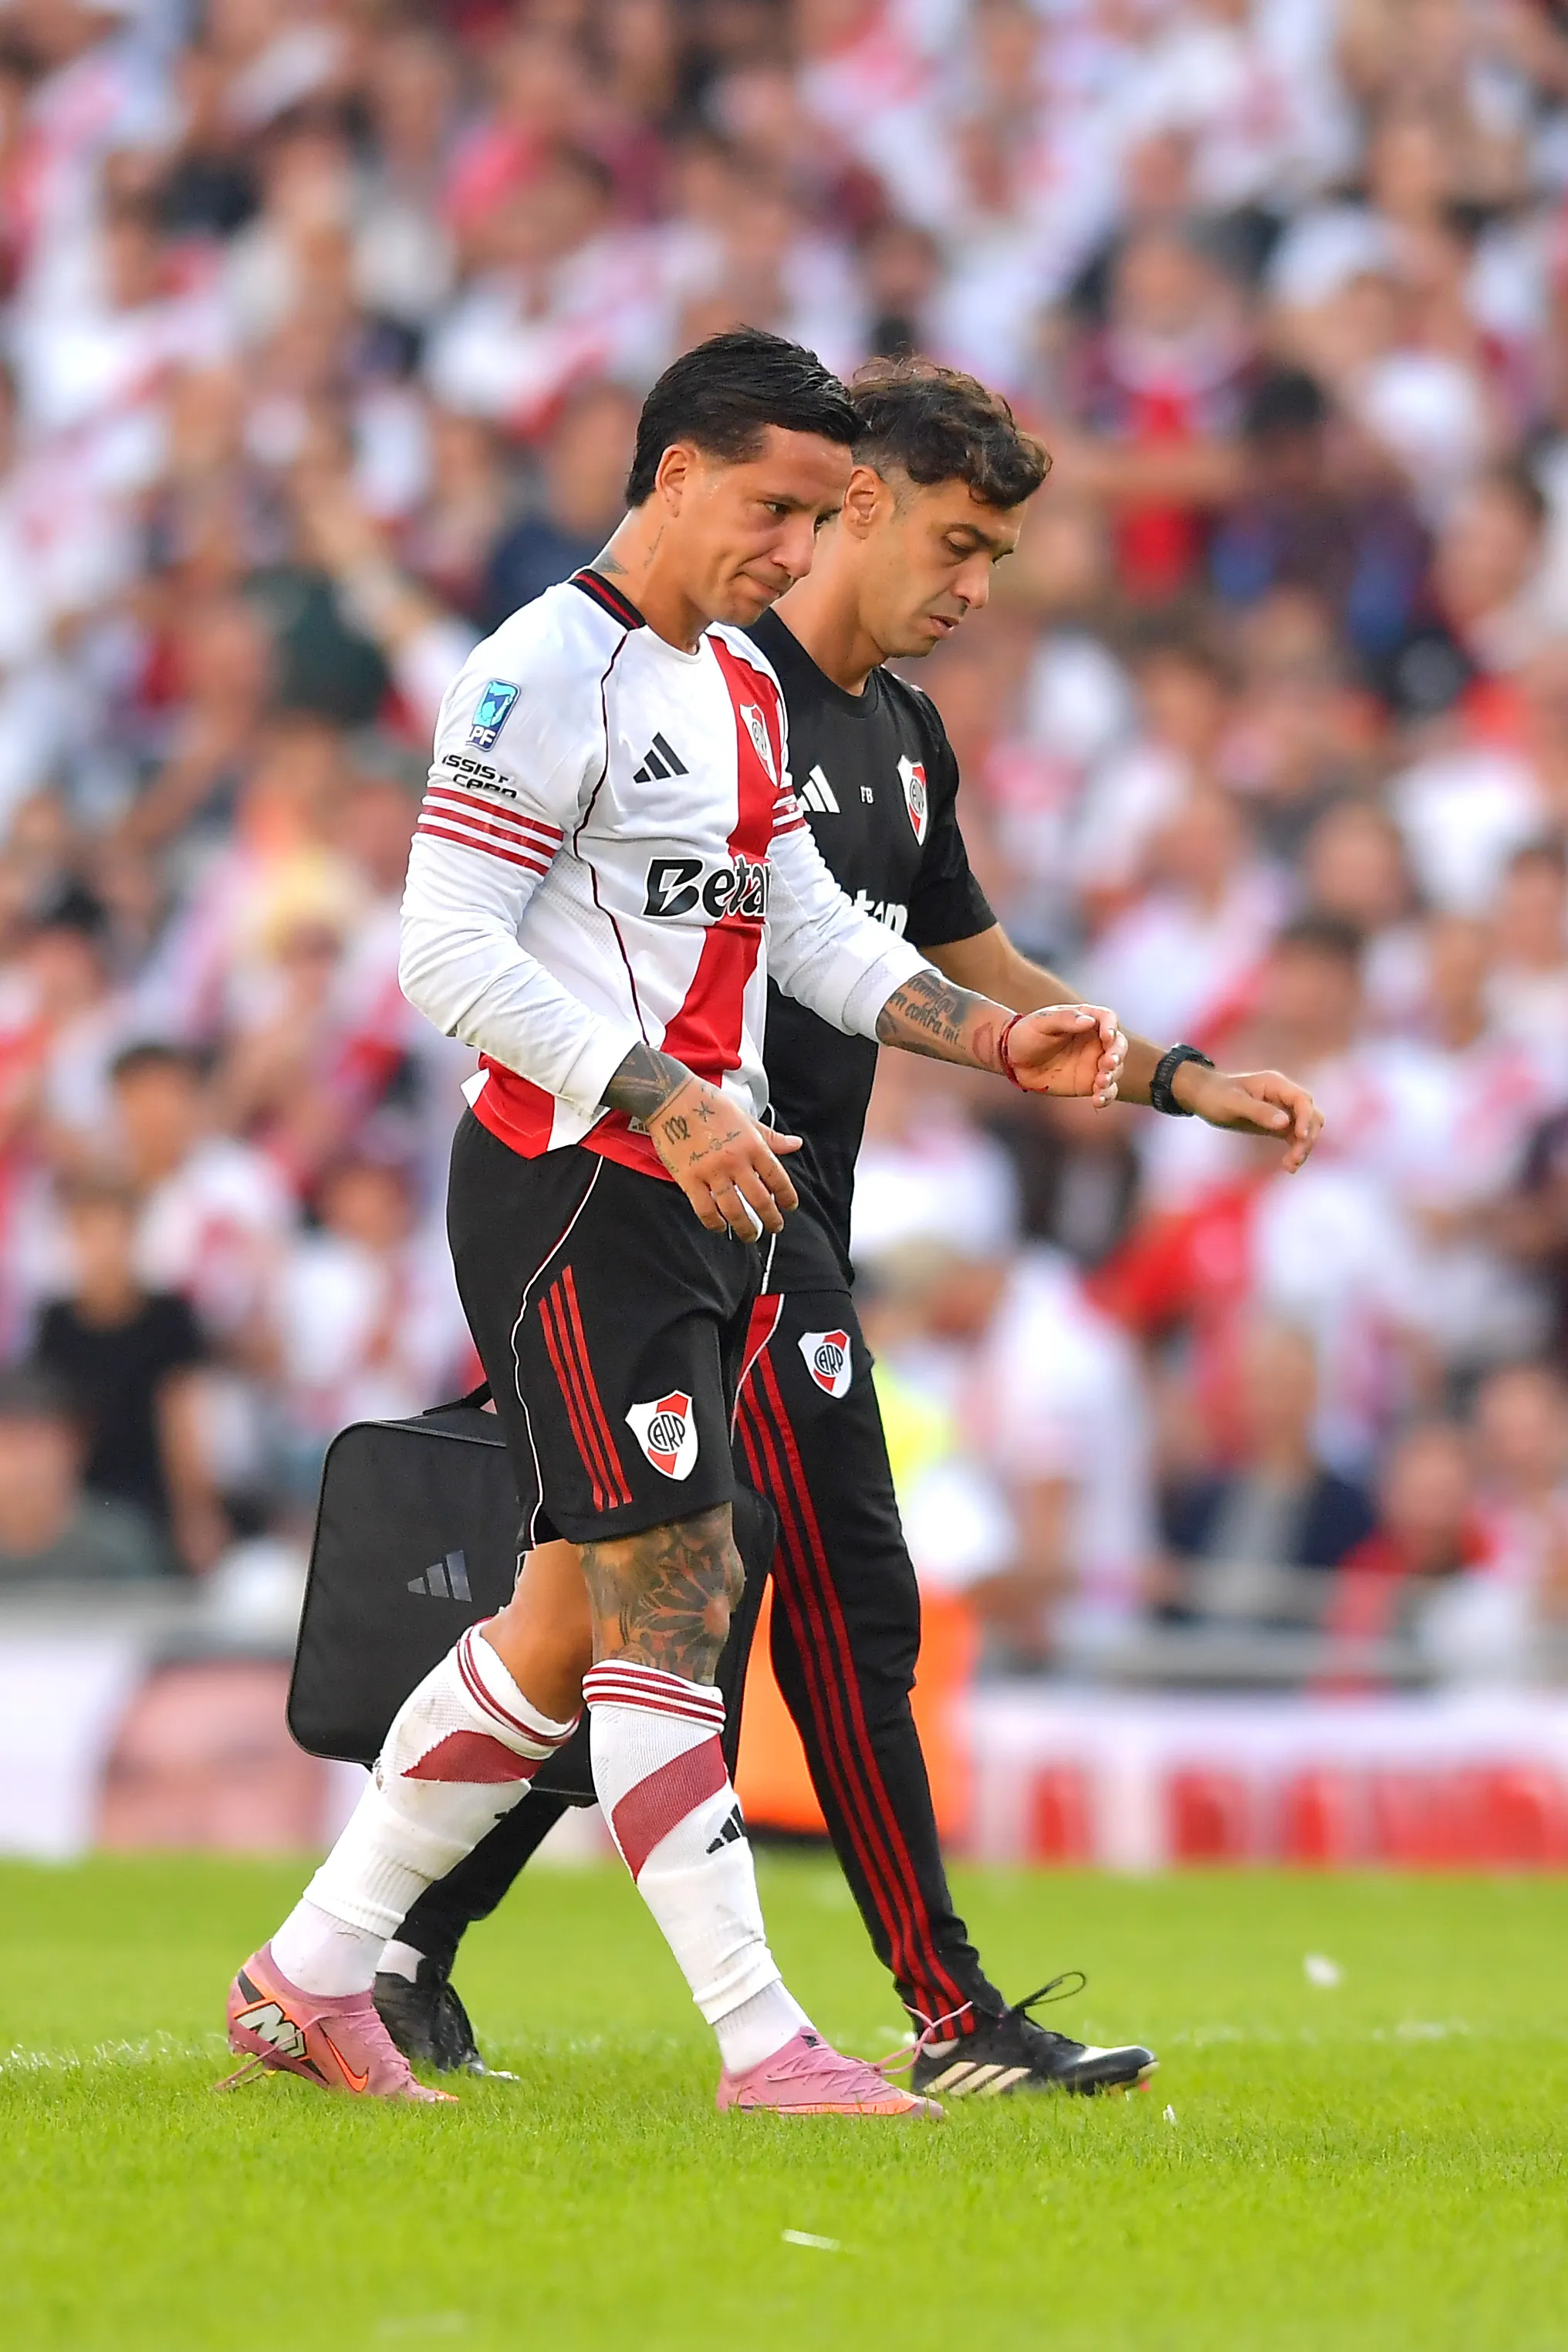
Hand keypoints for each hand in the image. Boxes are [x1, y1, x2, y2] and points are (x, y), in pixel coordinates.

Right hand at [647, 1071, 800, 1239]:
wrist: (672, 1098)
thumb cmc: (709, 1104)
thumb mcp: (745, 1117)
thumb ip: (770, 1136)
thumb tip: (795, 1144)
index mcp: (752, 1144)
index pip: (777, 1177)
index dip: (787, 1196)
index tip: (789, 1207)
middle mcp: (735, 1160)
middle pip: (760, 1199)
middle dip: (771, 1218)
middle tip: (774, 1227)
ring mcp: (711, 1171)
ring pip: (734, 1210)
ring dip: (745, 1227)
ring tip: (750, 1235)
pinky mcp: (688, 1179)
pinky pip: (705, 1209)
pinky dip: (715, 1223)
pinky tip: (720, 1226)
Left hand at [1003, 1004, 1126, 1104]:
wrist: (1014, 1060)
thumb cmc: (1027, 1034)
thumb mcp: (1041, 1022)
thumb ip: (1064, 1019)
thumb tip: (1089, 1021)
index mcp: (1086, 1019)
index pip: (1108, 1019)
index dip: (1111, 1027)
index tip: (1107, 1037)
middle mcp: (1096, 1040)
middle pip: (1118, 1045)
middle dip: (1117, 1054)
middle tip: (1107, 1063)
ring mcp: (1095, 1062)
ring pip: (1115, 1069)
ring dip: (1112, 1076)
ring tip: (1100, 1083)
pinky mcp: (1090, 1083)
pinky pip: (1105, 1090)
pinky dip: (1106, 1096)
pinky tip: (1098, 1100)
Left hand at [1177, 1064, 1323, 1172]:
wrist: (1203, 1096)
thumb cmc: (1215, 1095)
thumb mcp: (1233, 1104)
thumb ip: (1258, 1112)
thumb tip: (1284, 1123)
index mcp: (1275, 1084)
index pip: (1303, 1100)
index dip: (1306, 1119)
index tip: (1300, 1138)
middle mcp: (1283, 1095)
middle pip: (1311, 1115)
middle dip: (1307, 1137)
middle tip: (1294, 1159)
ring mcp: (1282, 1109)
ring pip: (1306, 1128)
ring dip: (1303, 1147)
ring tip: (1290, 1166)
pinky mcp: (1277, 1124)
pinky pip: (1294, 1137)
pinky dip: (1295, 1150)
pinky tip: (1289, 1166)